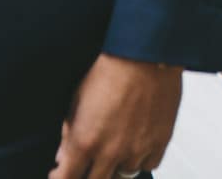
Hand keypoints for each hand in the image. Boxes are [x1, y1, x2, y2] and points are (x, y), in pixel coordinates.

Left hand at [49, 53, 181, 178]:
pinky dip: (141, 159)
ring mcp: (137, 149)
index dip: (61, 178)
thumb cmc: (111, 71)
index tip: (61, 173)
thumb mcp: (77, 101)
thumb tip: (64, 156)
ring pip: (122, 176)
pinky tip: (136, 146)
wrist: (146, 55)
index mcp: (84, 142)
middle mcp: (111, 152)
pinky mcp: (160, 141)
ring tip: (115, 149)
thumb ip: (69, 133)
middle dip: (88, 175)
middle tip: (88, 164)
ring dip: (116, 167)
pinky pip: (148, 165)